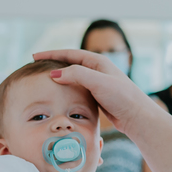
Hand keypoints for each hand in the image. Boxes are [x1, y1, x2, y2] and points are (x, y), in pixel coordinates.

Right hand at [31, 49, 159, 135]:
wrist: (137, 116)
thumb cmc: (121, 97)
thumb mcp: (98, 82)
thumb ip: (77, 75)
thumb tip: (54, 73)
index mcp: (98, 62)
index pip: (69, 54)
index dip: (51, 54)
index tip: (35, 56)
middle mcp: (97, 70)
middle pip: (70, 63)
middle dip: (53, 63)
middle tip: (35, 65)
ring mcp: (97, 83)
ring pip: (73, 77)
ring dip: (59, 76)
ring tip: (43, 79)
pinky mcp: (98, 96)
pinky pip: (77, 89)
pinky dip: (66, 89)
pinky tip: (59, 94)